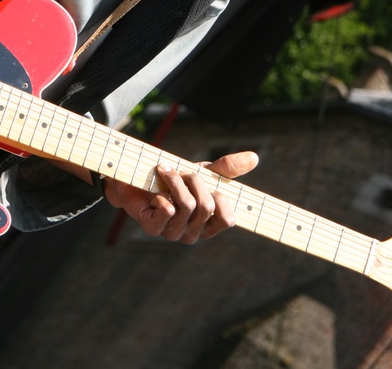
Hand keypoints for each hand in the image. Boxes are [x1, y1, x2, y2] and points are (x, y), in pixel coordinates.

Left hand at [104, 151, 259, 243]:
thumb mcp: (204, 172)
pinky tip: (156, 193)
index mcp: (208, 225)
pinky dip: (163, 193)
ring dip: (177, 181)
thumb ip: (227, 168)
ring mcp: (173, 233)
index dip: (222, 198)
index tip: (211, 183)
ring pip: (187, 206)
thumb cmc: (174, 180)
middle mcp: (193, 233)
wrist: (136, 179)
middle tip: (183, 171)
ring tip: (166, 172)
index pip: (228, 220)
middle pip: (206, 207)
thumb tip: (255, 158)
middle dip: (195, 181)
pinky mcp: (153, 228)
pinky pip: (167, 210)